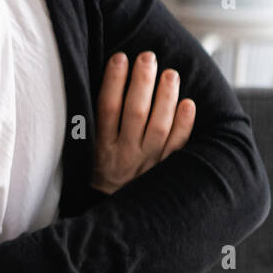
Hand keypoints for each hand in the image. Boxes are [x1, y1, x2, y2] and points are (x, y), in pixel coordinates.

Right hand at [92, 50, 195, 194]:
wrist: (117, 215)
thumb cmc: (98, 175)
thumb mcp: (84, 154)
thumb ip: (87, 128)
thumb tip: (86, 90)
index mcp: (100, 148)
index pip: (106, 109)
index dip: (113, 82)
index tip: (119, 58)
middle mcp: (125, 155)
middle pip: (135, 113)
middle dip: (142, 82)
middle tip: (148, 57)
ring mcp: (147, 163)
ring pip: (158, 127)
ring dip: (165, 98)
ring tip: (170, 73)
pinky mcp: (166, 169)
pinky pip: (177, 147)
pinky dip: (184, 126)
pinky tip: (189, 104)